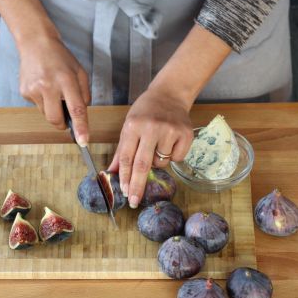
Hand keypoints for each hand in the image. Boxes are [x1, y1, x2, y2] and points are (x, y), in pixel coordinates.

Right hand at [18, 35, 90, 145]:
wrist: (36, 43)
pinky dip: (43, 101)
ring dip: (53, 109)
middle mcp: (48, 85)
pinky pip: (37, 106)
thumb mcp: (80, 72)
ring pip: (46, 114)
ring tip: (53, 90)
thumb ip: (84, 95)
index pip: (75, 108)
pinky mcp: (24, 92)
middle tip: (66, 116)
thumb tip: (81, 115)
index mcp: (66, 80)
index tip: (83, 141)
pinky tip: (43, 86)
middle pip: (56, 119)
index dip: (80, 127)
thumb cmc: (61, 58)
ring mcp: (33, 89)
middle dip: (63, 124)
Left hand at [108, 88, 192, 207]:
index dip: (125, 177)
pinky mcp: (185, 134)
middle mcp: (151, 128)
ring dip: (157, 162)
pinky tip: (170, 142)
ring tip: (157, 145)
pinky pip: (176, 158)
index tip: (125, 193)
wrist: (170, 95)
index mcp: (133, 126)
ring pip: (160, 163)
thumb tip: (111, 172)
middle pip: (142, 165)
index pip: (126, 157)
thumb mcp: (128, 127)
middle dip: (137, 186)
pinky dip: (172, 156)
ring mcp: (170, 131)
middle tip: (134, 201)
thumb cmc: (145, 112)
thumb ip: (121, 151)